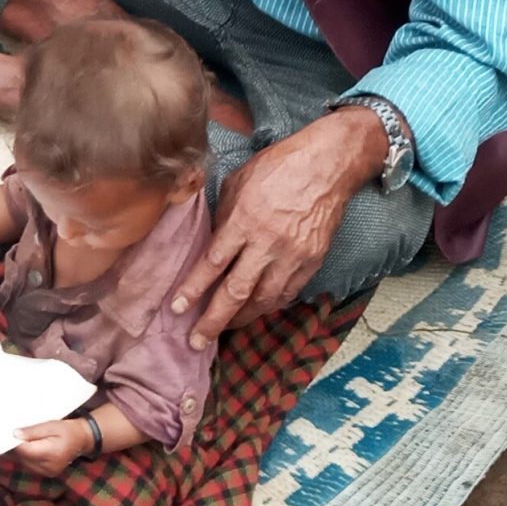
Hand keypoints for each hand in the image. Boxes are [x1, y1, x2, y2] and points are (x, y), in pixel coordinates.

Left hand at [12, 419, 89, 476]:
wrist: (81, 440)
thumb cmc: (66, 430)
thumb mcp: (50, 425)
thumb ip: (32, 431)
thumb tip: (15, 434)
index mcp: (52, 454)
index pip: (25, 450)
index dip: (15, 442)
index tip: (11, 432)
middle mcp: (49, 467)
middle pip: (23, 457)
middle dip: (19, 446)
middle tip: (20, 434)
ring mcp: (48, 472)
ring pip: (24, 462)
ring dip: (23, 452)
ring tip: (29, 440)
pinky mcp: (46, 474)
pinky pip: (29, 465)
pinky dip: (28, 457)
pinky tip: (32, 448)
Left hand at [171, 109, 375, 347]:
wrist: (329, 164)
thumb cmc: (278, 166)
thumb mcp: (238, 181)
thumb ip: (223, 215)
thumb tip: (209, 240)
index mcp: (244, 220)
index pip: (213, 264)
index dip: (193, 289)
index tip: (177, 309)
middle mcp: (268, 243)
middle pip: (236, 291)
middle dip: (214, 319)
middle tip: (196, 341)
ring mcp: (293, 254)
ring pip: (264, 299)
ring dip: (242, 318)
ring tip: (224, 330)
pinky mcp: (313, 260)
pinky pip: (288, 292)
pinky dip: (270, 306)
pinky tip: (256, 312)